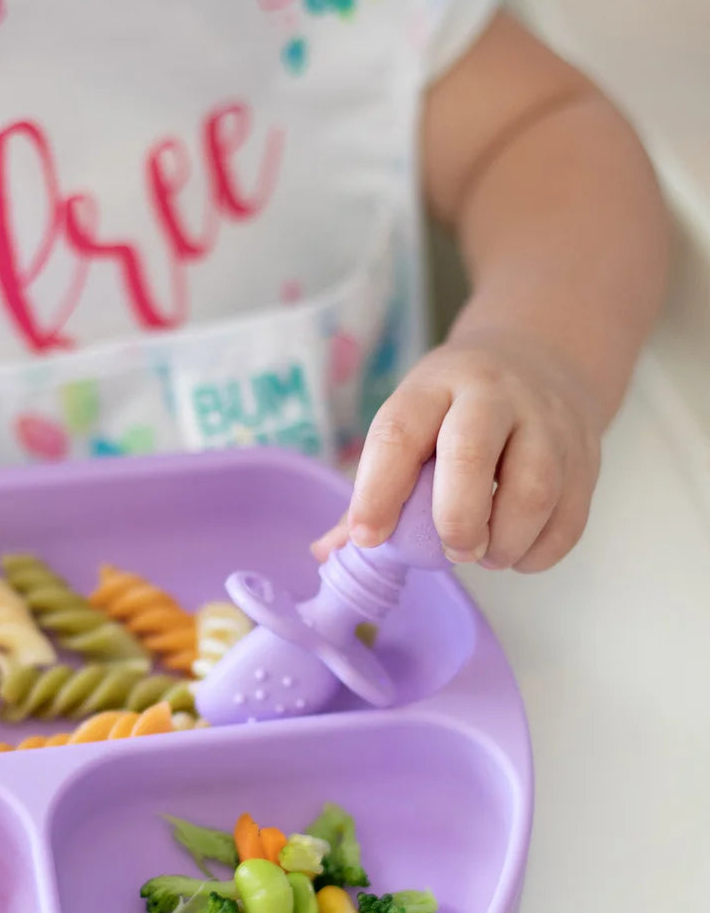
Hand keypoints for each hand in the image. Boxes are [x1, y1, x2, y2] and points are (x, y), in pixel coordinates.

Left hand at [312, 332, 604, 572]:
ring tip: (484, 555)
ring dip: (505, 540)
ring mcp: (547, 420)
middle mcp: (493, 394)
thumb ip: (371, 489)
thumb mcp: (411, 422)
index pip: (398, 433)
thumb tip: (327, 553)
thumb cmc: (455, 408)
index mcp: (433, 386)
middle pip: (471, 453)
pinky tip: (517, 554)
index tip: (368, 537)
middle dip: (455, 517)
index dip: (377, 490)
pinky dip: (541, 550)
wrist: (543, 356)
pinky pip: (570, 515)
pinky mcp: (586, 452)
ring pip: (533, 488)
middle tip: (450, 551)